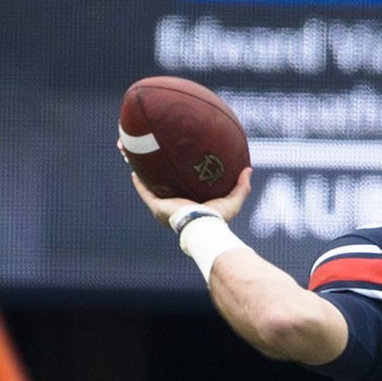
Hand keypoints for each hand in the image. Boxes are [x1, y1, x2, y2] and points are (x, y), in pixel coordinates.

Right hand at [125, 150, 252, 227]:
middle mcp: (174, 205)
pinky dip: (138, 181)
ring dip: (142, 170)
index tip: (175, 162)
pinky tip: (133, 168)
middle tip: (153, 153)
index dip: (176, 175)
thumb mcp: (233, 200)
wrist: (203, 227)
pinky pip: (144, 191)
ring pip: (149, 184)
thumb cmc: (218, 219)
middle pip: (162, 184)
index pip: (180, 187)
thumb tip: (248, 169)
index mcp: (189, 204)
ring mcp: (164, 207)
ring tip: (137, 157)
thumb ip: (241, 186)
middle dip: (155, 170)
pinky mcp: (157, 207)